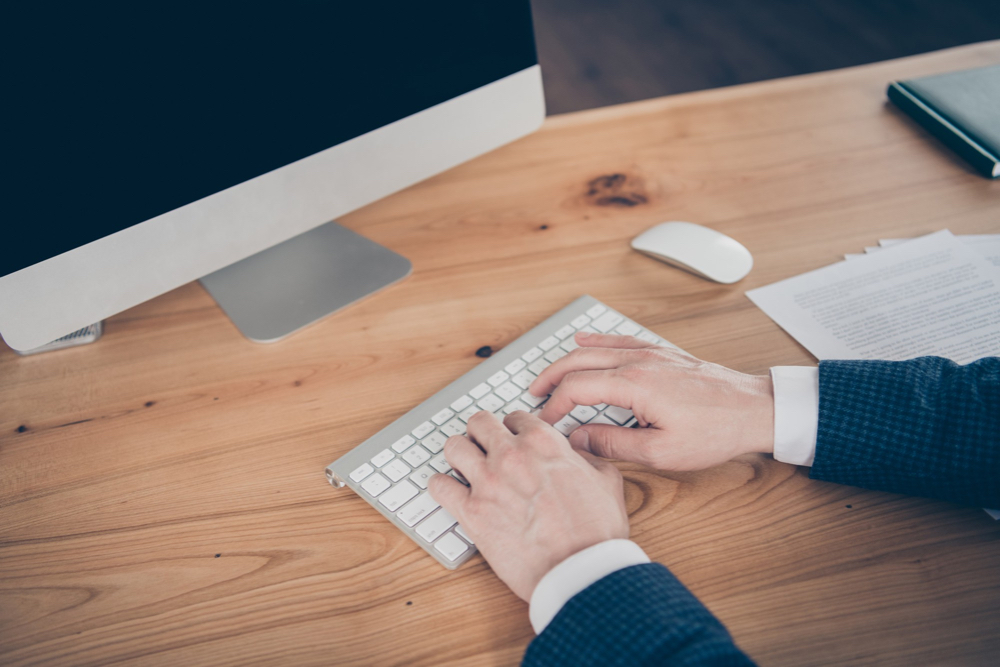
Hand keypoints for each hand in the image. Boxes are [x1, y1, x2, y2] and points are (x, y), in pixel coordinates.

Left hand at [428, 410, 628, 600]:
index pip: (516, 418)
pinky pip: (438, 486)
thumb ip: (587, 458)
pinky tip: (450, 492)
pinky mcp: (471, 512)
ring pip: (453, 447)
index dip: (515, 429)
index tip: (513, 441)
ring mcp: (487, 482)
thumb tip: (575, 452)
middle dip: (482, 433)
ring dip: (458, 454)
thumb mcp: (606, 481)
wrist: (580, 570)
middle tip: (485, 448)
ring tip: (465, 466)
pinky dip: (441, 486)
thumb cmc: (596, 531)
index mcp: (543, 443)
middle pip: (478, 423)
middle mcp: (511, 455)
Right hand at [528, 332, 773, 470]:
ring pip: (596, 348)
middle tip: (533, 397)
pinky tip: (583, 340)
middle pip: (579, 361)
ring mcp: (651, 353)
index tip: (544, 424)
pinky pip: (619, 340)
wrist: (756, 409)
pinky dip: (596, 341)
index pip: (577, 388)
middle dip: (551, 378)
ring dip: (568, 361)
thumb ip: (613, 444)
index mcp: (634, 384)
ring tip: (548, 377)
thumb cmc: (715, 431)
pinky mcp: (662, 353)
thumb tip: (578, 439)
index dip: (554, 407)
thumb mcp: (661, 451)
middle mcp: (639, 361)